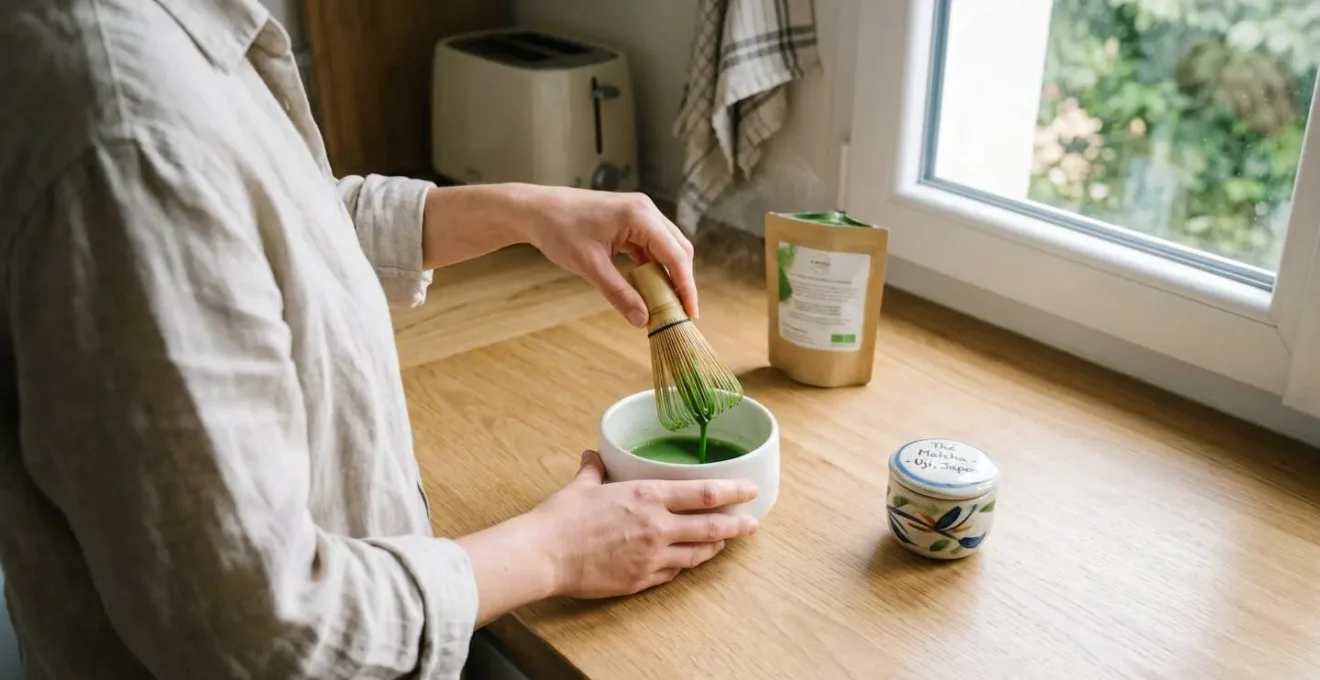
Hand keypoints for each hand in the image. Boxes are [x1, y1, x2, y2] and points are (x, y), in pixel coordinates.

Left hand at [514, 185, 698, 326]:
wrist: (536, 210)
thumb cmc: (559, 230)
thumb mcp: (590, 266)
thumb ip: (619, 293)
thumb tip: (642, 320)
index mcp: (640, 216)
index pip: (676, 255)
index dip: (686, 286)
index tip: (690, 313)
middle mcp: (645, 211)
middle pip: (678, 250)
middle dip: (681, 281)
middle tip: (681, 313)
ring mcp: (639, 214)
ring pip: (667, 248)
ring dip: (667, 275)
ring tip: (666, 304)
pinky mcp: (630, 221)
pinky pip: (650, 247)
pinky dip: (652, 267)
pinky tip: (648, 287)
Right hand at [533, 450, 758, 598]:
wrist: (546, 555)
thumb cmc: (562, 518)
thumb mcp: (582, 486)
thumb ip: (595, 471)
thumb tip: (592, 458)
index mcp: (648, 496)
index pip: (704, 493)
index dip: (732, 492)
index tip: (750, 491)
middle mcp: (658, 526)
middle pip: (712, 526)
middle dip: (738, 525)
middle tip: (753, 524)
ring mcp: (652, 556)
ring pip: (697, 553)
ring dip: (714, 547)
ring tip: (724, 543)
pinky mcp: (642, 580)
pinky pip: (673, 572)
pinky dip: (685, 565)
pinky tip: (689, 561)